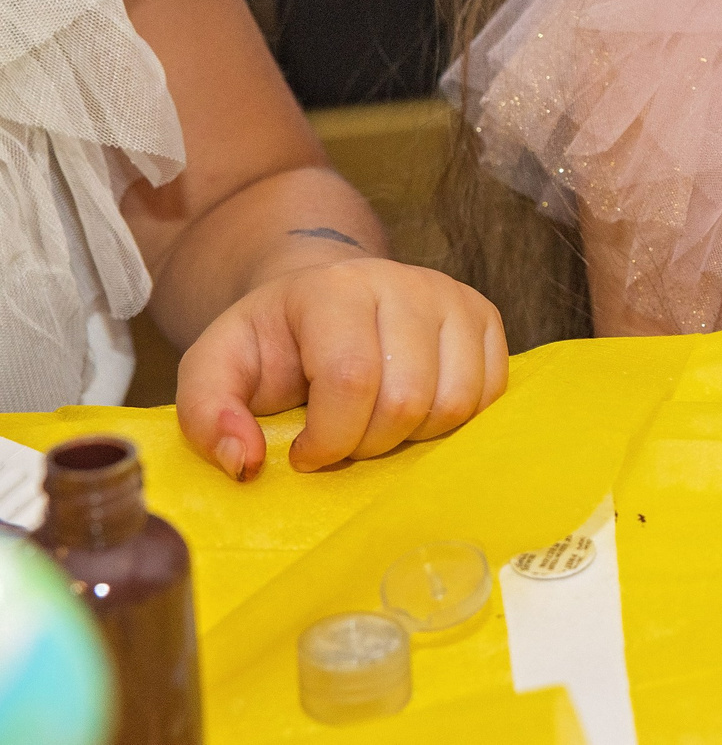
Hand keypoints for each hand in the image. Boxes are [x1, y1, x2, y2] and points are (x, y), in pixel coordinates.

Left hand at [174, 259, 507, 479]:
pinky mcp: (485, 317)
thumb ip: (207, 415)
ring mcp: (453, 297)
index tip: (304, 454)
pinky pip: (490, 395)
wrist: (326, 296)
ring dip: (413, 438)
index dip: (328, 438)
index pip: (350, 379)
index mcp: (334, 289)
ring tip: (377, 427)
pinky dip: (452, 423)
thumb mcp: (214, 370)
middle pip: (407, 398)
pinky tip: (415, 415)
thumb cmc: (273, 342)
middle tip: (343, 441)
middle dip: (369, 445)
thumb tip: (246, 462)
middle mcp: (405, 282)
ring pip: (456, 402)